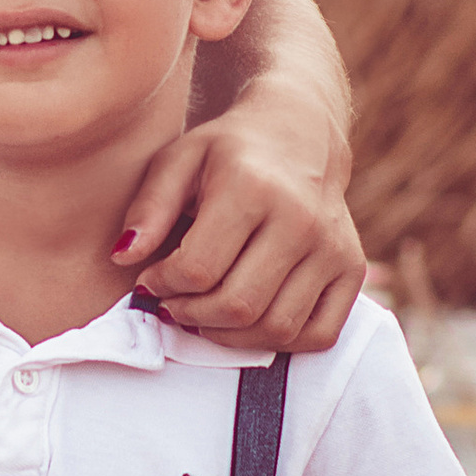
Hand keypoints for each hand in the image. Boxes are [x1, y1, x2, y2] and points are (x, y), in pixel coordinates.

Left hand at [110, 90, 361, 352]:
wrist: (301, 133)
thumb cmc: (229, 150)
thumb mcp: (179, 159)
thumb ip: (149, 207)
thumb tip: (124, 257)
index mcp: (252, 186)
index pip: (198, 268)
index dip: (162, 286)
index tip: (150, 280)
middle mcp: (301, 219)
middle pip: (238, 304)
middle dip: (191, 315)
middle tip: (172, 305)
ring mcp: (333, 247)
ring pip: (277, 327)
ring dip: (229, 335)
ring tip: (203, 313)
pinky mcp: (352, 268)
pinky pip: (318, 334)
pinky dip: (278, 342)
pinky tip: (248, 321)